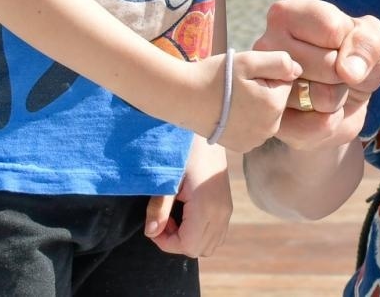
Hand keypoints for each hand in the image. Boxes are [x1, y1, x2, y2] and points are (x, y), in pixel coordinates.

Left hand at [147, 137, 230, 257]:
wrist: (211, 129)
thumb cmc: (186, 151)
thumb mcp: (168, 178)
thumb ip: (159, 208)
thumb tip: (151, 233)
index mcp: (206, 207)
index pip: (188, 246)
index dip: (167, 243)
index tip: (155, 226)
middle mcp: (221, 213)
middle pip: (198, 249)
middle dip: (176, 242)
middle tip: (163, 220)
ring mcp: (227, 210)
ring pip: (209, 245)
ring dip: (189, 239)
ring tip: (175, 217)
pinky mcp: (227, 206)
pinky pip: (216, 234)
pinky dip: (200, 233)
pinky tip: (187, 214)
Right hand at [192, 48, 299, 153]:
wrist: (184, 98)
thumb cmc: (216, 76)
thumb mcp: (249, 60)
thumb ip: (280, 62)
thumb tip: (299, 71)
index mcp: (274, 105)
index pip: (286, 83)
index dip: (268, 74)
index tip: (248, 75)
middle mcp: (270, 128)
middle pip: (277, 100)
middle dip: (264, 90)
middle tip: (239, 85)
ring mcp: (256, 140)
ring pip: (266, 115)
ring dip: (256, 105)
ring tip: (232, 99)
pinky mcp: (243, 146)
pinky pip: (255, 128)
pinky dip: (246, 120)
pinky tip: (229, 112)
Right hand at [255, 0, 379, 150]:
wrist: (343, 103)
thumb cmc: (353, 59)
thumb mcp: (372, 39)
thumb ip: (368, 42)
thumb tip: (348, 72)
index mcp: (285, 15)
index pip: (333, 30)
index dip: (350, 43)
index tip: (341, 45)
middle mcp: (265, 48)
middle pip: (329, 65)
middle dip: (343, 74)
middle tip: (332, 74)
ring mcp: (264, 88)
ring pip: (323, 97)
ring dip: (336, 99)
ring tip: (323, 90)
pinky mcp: (272, 124)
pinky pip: (319, 126)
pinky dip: (330, 123)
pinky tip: (317, 113)